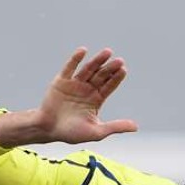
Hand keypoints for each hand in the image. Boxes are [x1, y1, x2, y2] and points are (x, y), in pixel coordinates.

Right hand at [0, 47, 137, 147]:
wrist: (48, 130)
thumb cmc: (72, 133)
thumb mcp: (96, 132)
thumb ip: (115, 127)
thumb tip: (136, 127)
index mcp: (96, 100)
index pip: (109, 86)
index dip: (116, 78)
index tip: (123, 70)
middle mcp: (86, 90)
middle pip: (101, 76)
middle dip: (109, 68)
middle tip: (119, 61)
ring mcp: (74, 84)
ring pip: (88, 69)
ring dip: (97, 61)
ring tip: (107, 52)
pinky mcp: (61, 81)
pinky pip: (69, 68)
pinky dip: (75, 59)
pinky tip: (83, 51)